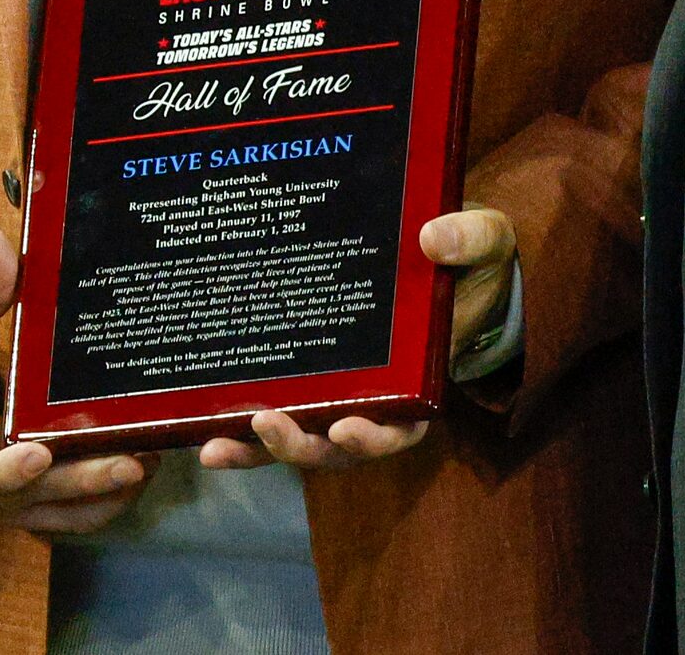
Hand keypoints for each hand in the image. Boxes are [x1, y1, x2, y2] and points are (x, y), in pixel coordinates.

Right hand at [0, 226, 152, 532]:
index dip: (8, 469)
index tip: (41, 452)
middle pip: (33, 496)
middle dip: (85, 481)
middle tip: (136, 459)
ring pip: (56, 514)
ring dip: (103, 497)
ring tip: (149, 462)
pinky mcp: (17, 506)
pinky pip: (62, 516)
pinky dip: (98, 503)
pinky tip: (133, 474)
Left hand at [195, 203, 516, 472]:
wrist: (438, 259)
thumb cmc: (467, 261)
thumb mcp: (485, 245)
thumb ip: (471, 241)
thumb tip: (436, 237)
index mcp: (419, 382)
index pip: (400, 427)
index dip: (376, 436)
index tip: (348, 429)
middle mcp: (371, 399)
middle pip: (335, 444)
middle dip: (301, 445)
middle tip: (268, 426)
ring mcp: (330, 392)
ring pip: (295, 436)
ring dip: (256, 448)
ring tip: (214, 446)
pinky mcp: (297, 375)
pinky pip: (269, 406)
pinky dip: (236, 425)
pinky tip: (199, 429)